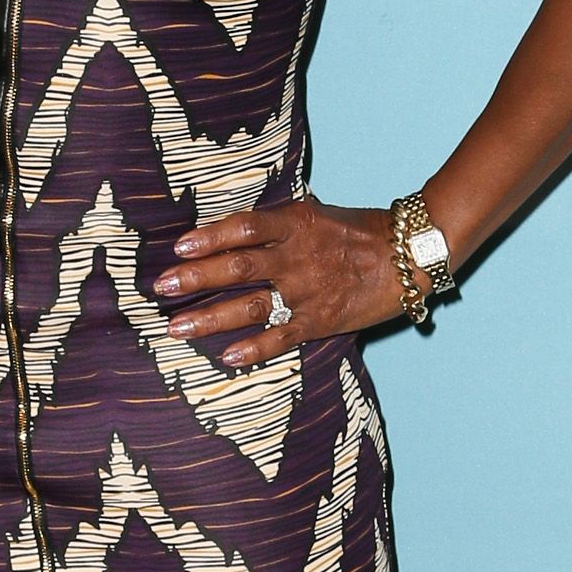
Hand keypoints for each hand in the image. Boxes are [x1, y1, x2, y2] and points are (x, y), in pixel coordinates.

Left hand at [155, 197, 415, 368]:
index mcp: (296, 223)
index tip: (179, 247)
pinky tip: (226, 357)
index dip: (210, 237)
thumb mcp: (317, 214)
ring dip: (210, 317)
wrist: (409, 256)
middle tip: (162, 287)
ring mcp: (308, 290)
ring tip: (176, 328)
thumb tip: (236, 226)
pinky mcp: (321, 319)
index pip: (244, 228)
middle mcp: (298, 256)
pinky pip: (282, 337)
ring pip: (251, 304)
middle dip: (196, 277)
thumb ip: (278, 223)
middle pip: (238, 265)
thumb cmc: (361, 232)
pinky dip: (254, 348)